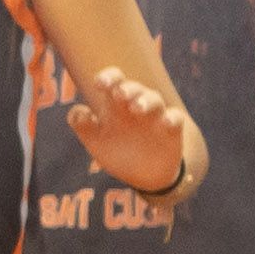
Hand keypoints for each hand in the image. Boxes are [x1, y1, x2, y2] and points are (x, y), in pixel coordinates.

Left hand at [70, 58, 196, 197]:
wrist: (144, 175)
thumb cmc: (117, 151)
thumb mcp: (96, 141)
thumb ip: (82, 125)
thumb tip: (78, 111)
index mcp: (116, 105)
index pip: (114, 82)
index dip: (108, 78)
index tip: (99, 83)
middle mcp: (136, 106)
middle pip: (133, 88)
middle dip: (127, 88)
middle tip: (119, 93)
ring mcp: (155, 116)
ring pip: (154, 100)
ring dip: (146, 101)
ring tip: (137, 107)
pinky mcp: (172, 130)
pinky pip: (175, 118)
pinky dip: (172, 118)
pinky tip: (167, 122)